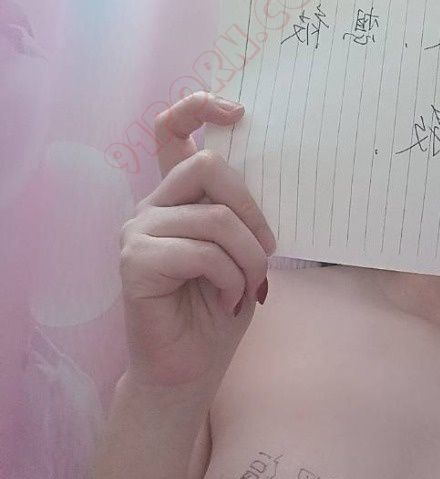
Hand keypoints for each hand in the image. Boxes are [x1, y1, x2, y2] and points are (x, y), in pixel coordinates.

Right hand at [118, 91, 275, 390]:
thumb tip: (266, 182)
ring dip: (248, 259)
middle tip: (265, 251)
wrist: (189, 370)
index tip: (238, 110)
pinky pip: (202, 252)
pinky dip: (229, 279)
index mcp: (176, 199)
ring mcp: (137, 232)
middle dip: (252, 211)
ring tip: (247, 289)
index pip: (171, 132)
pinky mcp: (135, 262)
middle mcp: (152, 207)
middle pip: (209, 167)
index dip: (198, 108)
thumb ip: (238, 216)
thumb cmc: (216, 312)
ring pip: (216, 218)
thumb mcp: (240, 255)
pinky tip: (226, 301)